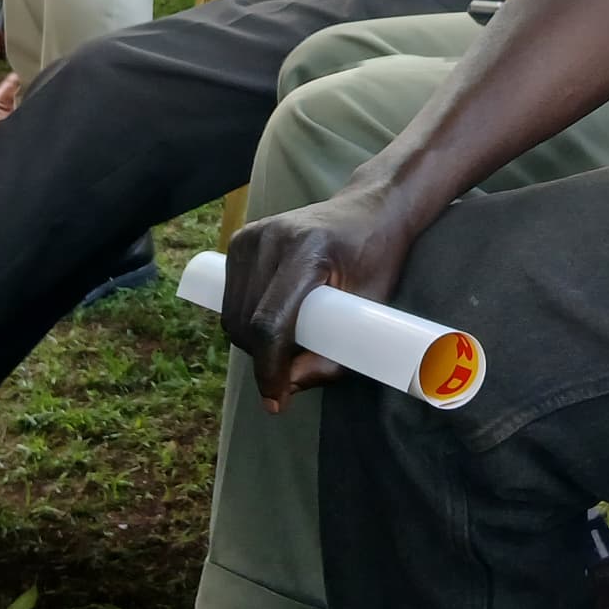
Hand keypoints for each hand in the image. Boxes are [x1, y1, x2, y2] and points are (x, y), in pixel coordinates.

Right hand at [220, 179, 415, 409]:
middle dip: (262, 359)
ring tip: (286, 342)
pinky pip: (230, 296)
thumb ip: (334, 354)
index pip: (270, 322)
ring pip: (232, 313)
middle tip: (291, 370)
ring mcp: (251, 235)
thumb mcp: (370, 307)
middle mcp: (271, 238)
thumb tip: (286, 389)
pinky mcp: (240, 238)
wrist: (370, 208)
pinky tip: (272, 319)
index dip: (269, 368)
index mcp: (307, 250)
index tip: (276, 401)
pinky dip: (245, 319)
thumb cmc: (377, 257)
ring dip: (251, 342)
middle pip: (246, 322)